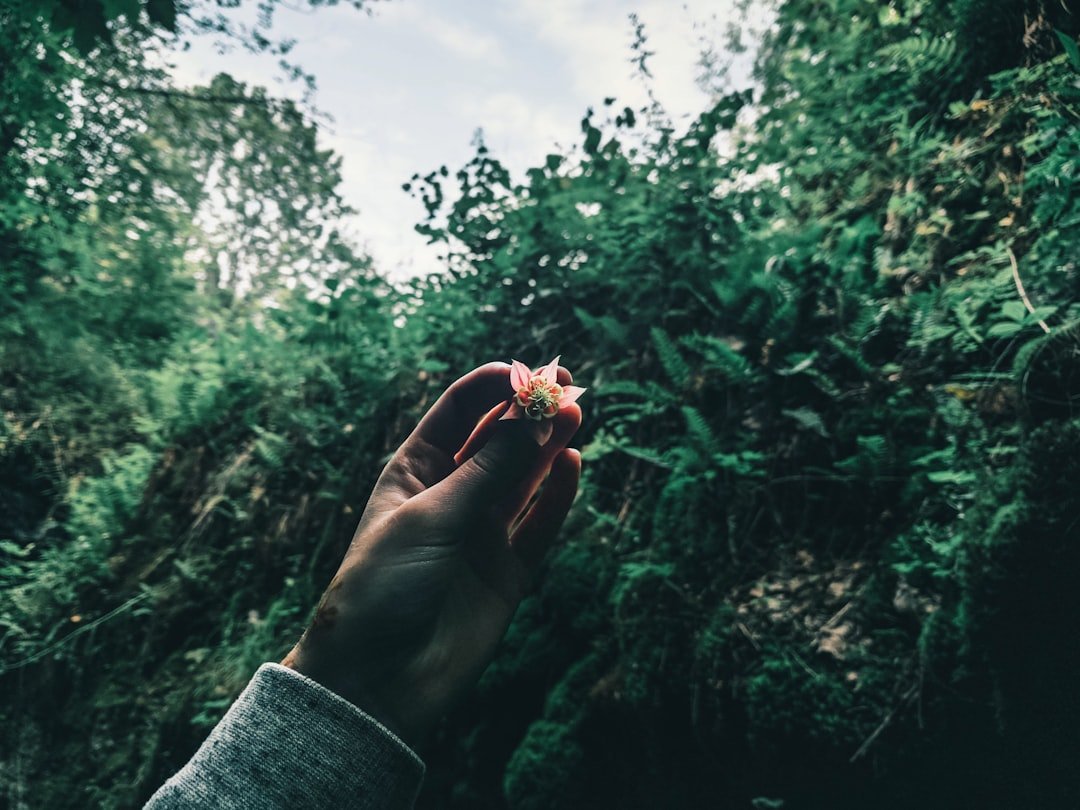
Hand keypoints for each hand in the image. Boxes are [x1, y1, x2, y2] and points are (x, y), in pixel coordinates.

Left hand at [281, 361, 581, 747]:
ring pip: (523, 477)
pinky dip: (556, 495)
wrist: (379, 678)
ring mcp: (480, 533)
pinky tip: (571, 464)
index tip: (526, 371)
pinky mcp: (507, 571)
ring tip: (574, 416)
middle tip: (566, 384)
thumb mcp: (432, 515)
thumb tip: (533, 418)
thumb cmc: (384, 585)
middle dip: (528, 411)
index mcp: (414, 472)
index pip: (458, 413)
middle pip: (496, 440)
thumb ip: (488, 469)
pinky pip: (538, 524)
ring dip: (547, 445)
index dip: (492, 387)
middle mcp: (450, 497)